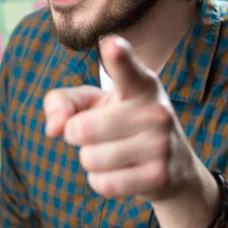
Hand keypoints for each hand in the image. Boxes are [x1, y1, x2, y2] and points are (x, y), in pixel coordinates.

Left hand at [43, 36, 200, 202]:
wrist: (174, 167)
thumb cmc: (121, 124)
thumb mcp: (92, 104)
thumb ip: (62, 103)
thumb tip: (54, 127)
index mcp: (140, 83)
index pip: (126, 69)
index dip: (117, 57)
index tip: (111, 44)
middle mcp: (156, 109)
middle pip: (81, 129)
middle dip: (77, 135)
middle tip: (99, 133)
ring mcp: (161, 144)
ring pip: (90, 159)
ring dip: (92, 160)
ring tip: (115, 152)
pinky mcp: (160, 176)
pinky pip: (103, 184)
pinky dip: (102, 181)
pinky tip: (123, 172)